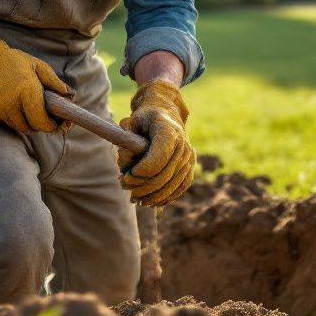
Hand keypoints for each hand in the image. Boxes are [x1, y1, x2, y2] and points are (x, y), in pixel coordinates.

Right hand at [0, 27, 73, 133]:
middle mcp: (12, 103)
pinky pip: (5, 122)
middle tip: (46, 118)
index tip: (58, 124)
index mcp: (27, 91)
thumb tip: (70, 95)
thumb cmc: (11, 61)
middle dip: (40, 125)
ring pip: (18, 127)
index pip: (42, 121)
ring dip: (26, 122)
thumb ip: (54, 82)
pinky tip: (13, 104)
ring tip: (29, 109)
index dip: (52, 126)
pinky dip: (12, 118)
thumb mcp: (36, 65)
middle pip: (31, 128)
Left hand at [117, 79, 193, 205]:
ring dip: (153, 196)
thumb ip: (126, 141)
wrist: (166, 114)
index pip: (157, 159)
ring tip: (136, 198)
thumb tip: (126, 161)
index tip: (126, 176)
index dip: (141, 172)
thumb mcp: (131, 122)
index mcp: (168, 130)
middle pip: (164, 175)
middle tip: (125, 186)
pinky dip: (166, 197)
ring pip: (172, 185)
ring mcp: (189, 157)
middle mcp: (183, 145)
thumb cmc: (145, 120)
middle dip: (142, 186)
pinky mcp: (191, 167)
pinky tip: (152, 202)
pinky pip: (181, 187)